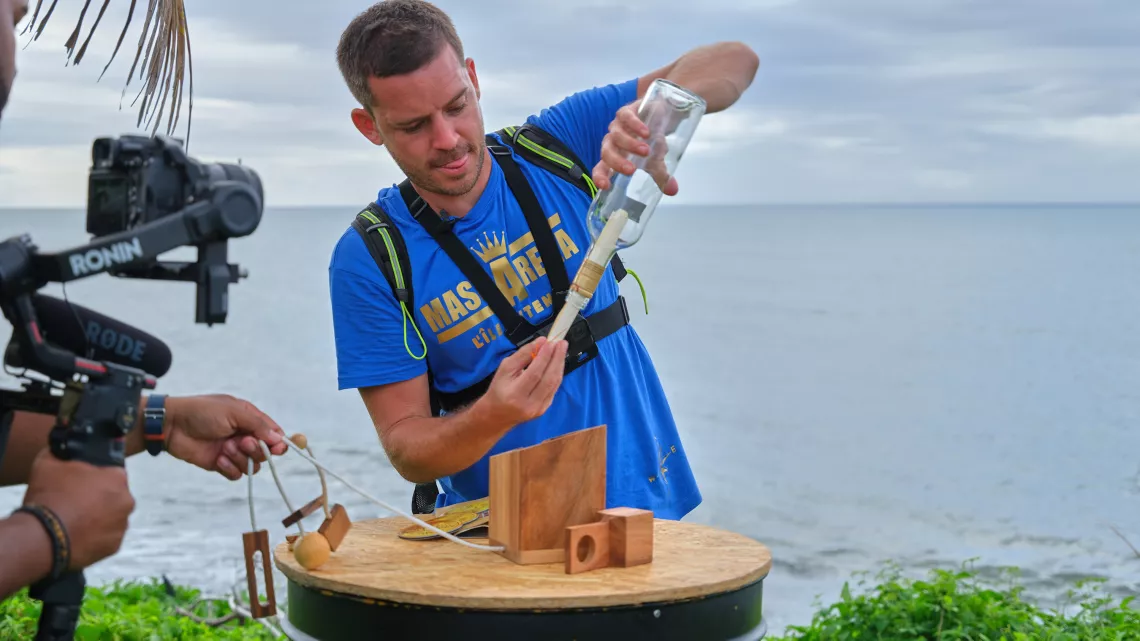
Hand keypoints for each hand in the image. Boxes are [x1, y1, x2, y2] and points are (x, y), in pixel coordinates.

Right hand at [22, 449, 134, 570]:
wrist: (42, 538)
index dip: (95, 477)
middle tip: (76, 502)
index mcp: (117, 478)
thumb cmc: (49, 498)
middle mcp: (126, 501)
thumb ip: (64, 452)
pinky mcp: (114, 546)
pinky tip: (77, 534)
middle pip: (114, 495)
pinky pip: (106, 537)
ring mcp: (121, 525)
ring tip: (74, 520)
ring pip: (112, 517)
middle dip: (99, 497)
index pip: (112, 472)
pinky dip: (95, 535)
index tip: (82, 483)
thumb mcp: (50, 462)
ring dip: (99, 517)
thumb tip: (65, 448)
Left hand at [163, 394, 287, 480]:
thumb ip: (258, 425)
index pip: (273, 434)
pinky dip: (230, 469)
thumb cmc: (202, 412)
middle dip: (256, 450)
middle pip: (265, 452)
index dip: (278, 443)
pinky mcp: (221, 464)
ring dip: (241, 459)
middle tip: (242, 442)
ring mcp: (233, 451)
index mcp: (250, 419)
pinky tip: (218, 459)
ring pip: (252, 466)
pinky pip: (236, 474)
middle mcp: (244, 436)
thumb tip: (279, 439)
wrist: (172, 425)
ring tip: (224, 449)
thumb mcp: (233, 412)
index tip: (276, 448)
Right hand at [475, 337, 567, 429]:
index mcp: (515, 394)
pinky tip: (557, 363)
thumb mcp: (504, 369)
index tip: (550, 342)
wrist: (496, 415)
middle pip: (549, 379)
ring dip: (560, 365)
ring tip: (562, 350)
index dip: (544, 357)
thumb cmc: (498, 389)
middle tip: (562, 343)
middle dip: (557, 359)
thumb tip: (541, 342)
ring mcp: (538, 409)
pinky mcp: (544, 409)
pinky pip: (554, 389)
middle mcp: (529, 404)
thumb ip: (523, 355)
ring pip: (554, 384)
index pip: (534, 373)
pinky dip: (557, 374)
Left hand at [592, 102, 678, 195]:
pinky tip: (646, 132)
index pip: (601, 168)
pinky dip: (634, 125)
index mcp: (615, 156)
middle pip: (606, 152)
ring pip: (616, 135)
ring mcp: (618, 125)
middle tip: (632, 170)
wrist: (658, 113)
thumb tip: (673, 191)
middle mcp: (612, 141)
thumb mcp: (656, 159)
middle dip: (617, 162)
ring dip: (630, 144)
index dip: (600, 176)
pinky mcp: (626, 111)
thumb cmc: (651, 141)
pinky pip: (625, 117)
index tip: (606, 186)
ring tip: (646, 151)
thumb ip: (661, 175)